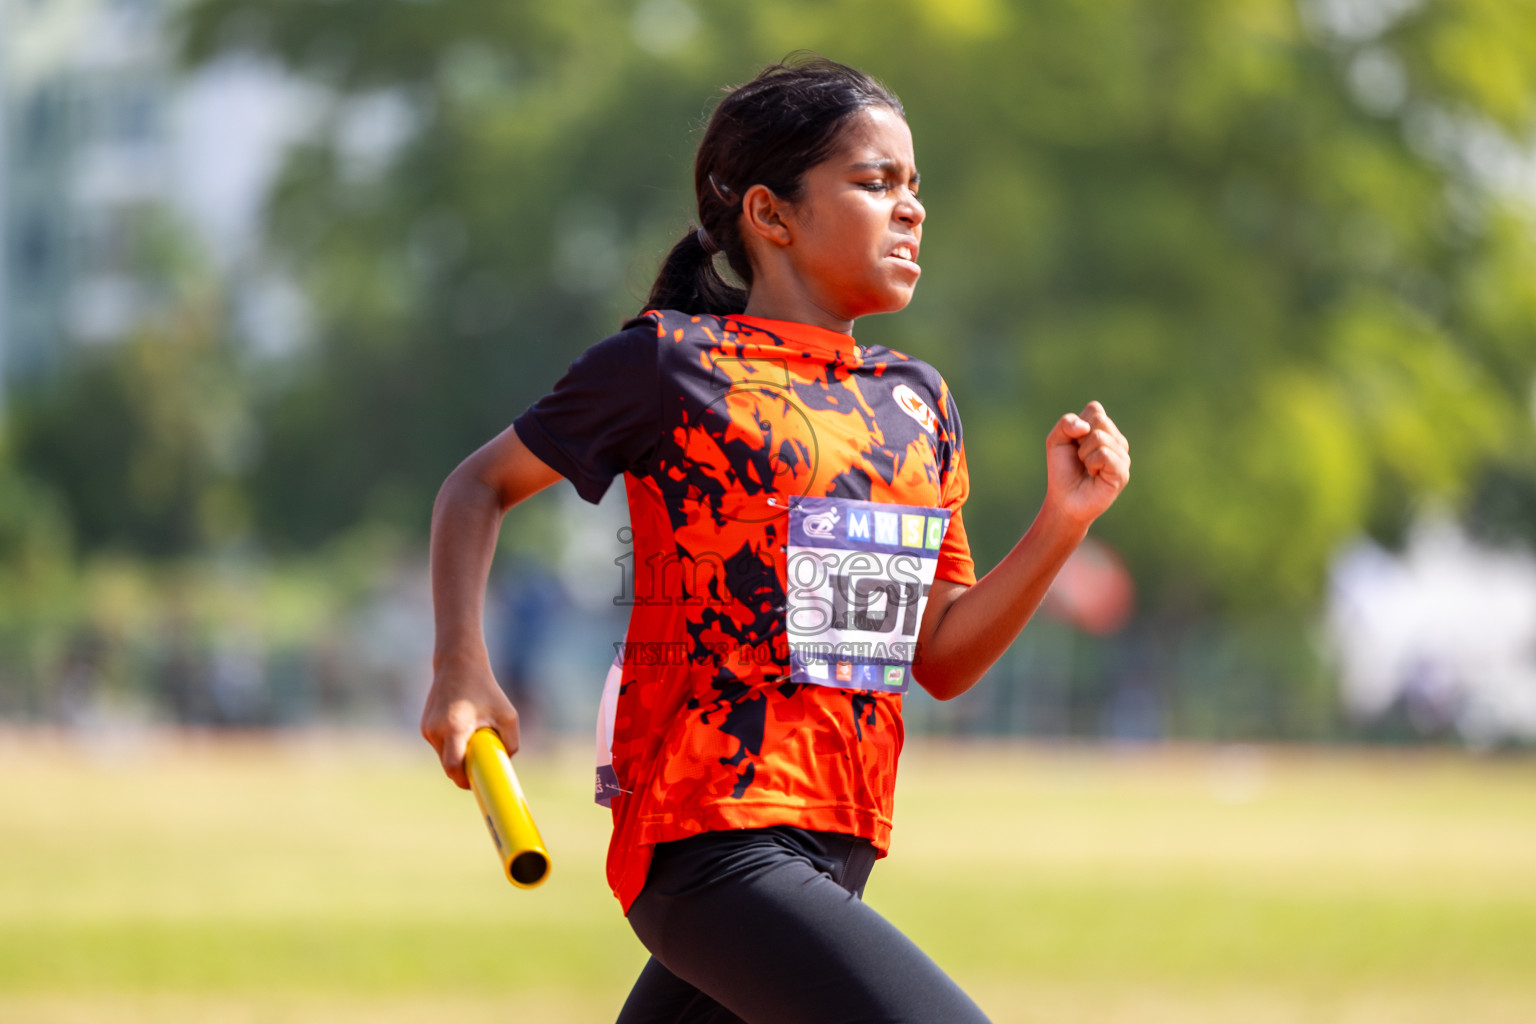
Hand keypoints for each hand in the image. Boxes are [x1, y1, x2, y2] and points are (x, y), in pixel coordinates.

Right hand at [420, 650, 520, 788]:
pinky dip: (452, 746)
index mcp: (455, 728)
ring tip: (474, 739)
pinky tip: (464, 730)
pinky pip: (439, 746)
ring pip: (443, 757)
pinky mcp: (424, 726)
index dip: (464, 781)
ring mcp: (427, 729)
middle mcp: (436, 730)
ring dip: (458, 756)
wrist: (458, 665)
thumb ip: (511, 742)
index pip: (453, 767)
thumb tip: (505, 763)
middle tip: (482, 768)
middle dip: (464, 771)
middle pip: (448, 766)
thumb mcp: (508, 715)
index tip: (476, 785)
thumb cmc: (486, 690)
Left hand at [1043, 401, 1130, 525]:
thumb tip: (1085, 427)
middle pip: (1099, 420)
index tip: (1074, 442)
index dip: (1078, 424)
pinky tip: (1094, 474)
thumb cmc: (1063, 469)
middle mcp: (1117, 440)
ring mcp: (1123, 456)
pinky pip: (1104, 454)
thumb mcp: (1056, 439)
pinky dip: (1091, 463)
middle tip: (1080, 457)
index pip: (1095, 409)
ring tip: (1087, 467)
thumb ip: (1066, 423)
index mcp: (1105, 430)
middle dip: (1080, 439)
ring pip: (1099, 437)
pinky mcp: (1123, 472)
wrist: (1064, 499)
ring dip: (1084, 453)